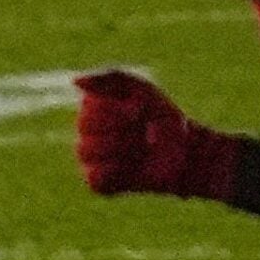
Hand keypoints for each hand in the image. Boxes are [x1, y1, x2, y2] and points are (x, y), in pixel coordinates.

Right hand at [73, 71, 238, 199]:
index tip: (139, 112)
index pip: (88, 107)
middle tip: (141, 133)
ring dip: (121, 150)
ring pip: (88, 152)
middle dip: (120, 129)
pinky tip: (132, 169)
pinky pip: (96, 178)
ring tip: (138, 150)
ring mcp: (89, 158)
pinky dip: (118, 174)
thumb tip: (75, 81)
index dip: (119, 111)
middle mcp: (85, 131)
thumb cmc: (162, 118)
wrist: (184, 153)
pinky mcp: (97, 182)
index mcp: (91, 106)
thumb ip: (109, 78)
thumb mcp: (141, 89)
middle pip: (84, 128)